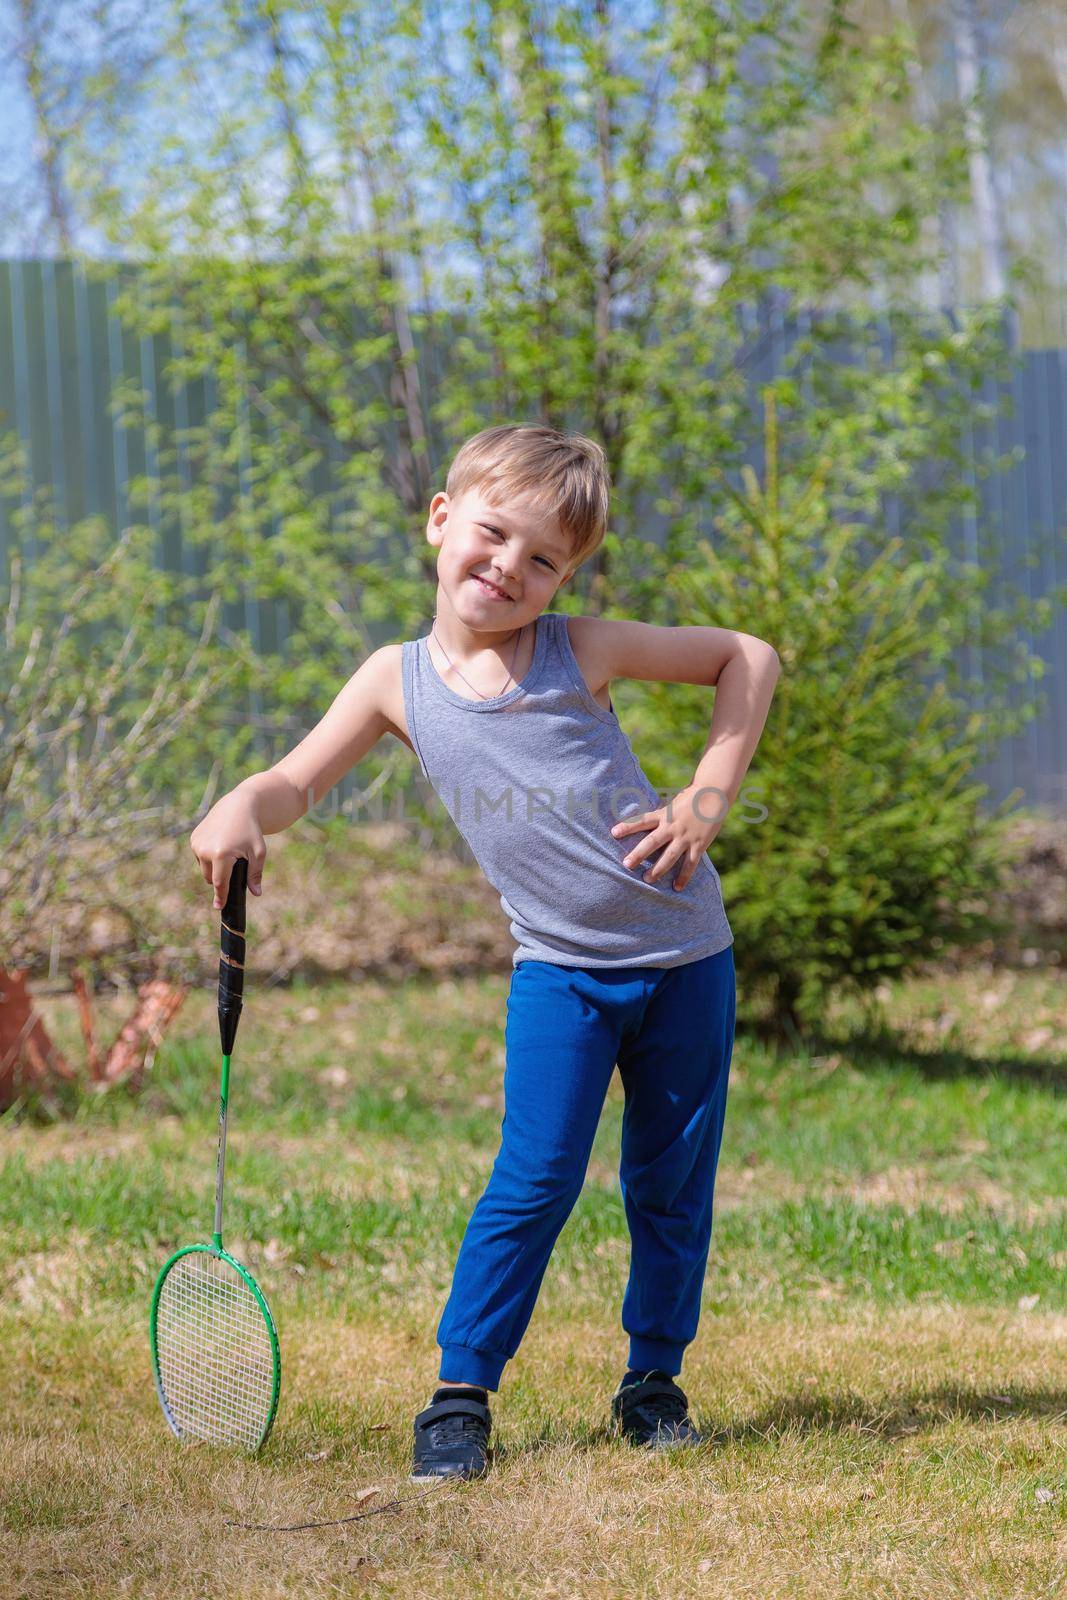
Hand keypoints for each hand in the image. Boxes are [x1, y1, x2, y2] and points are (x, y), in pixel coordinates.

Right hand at [190, 791, 266, 908]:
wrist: (238, 806)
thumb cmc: (251, 830)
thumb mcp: (258, 852)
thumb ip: (255, 874)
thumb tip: (256, 893)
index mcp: (221, 854)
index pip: (220, 883)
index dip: (221, 896)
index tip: (219, 907)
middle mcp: (205, 850)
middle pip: (211, 878)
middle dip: (222, 877)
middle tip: (235, 864)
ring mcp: (197, 844)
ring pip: (204, 868)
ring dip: (214, 867)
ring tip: (228, 852)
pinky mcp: (193, 839)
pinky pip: (200, 857)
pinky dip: (209, 856)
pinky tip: (220, 844)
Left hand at [610, 784, 727, 891]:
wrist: (714, 794)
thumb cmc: (691, 798)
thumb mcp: (672, 804)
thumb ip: (661, 815)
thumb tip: (646, 823)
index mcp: (664, 814)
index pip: (642, 820)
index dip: (628, 826)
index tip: (613, 833)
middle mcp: (672, 826)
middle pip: (652, 842)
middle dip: (639, 854)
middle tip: (626, 864)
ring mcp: (685, 837)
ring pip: (669, 856)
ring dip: (658, 869)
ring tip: (646, 880)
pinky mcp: (699, 844)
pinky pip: (690, 864)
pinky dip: (684, 876)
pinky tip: (676, 887)